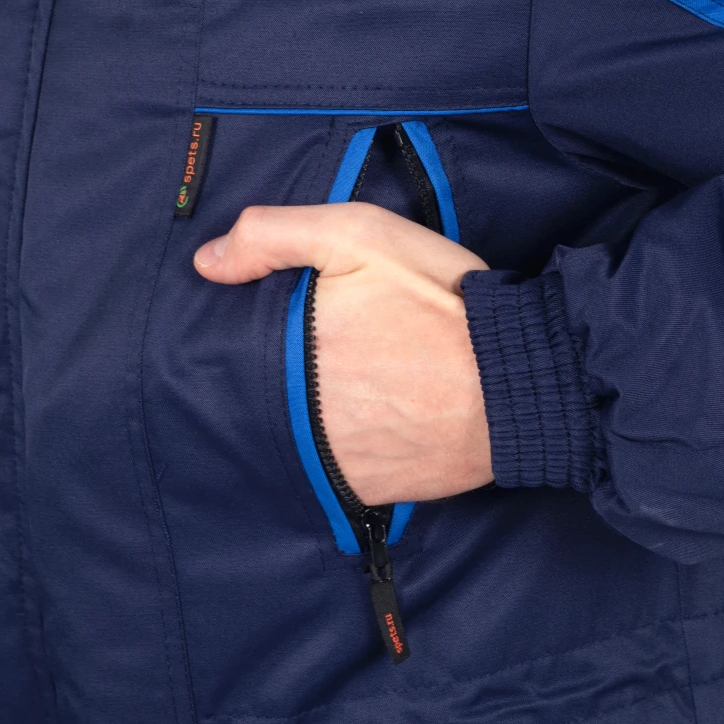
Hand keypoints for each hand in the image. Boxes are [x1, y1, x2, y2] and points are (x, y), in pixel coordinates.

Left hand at [193, 204, 492, 504]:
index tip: (279, 325)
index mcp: (285, 345)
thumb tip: (205, 263)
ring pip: (287, 433)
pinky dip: (337, 450)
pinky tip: (365, 425)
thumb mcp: (361, 234)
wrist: (517, 381)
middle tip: (328, 356)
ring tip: (349, 390)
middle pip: (255, 391)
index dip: (245, 333)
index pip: (227, 345)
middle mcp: (291, 408)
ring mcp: (323, 454)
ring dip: (304, 416)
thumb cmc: (442, 304)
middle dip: (278, 374)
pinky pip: (327, 470)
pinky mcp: (359, 488)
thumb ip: (274, 235)